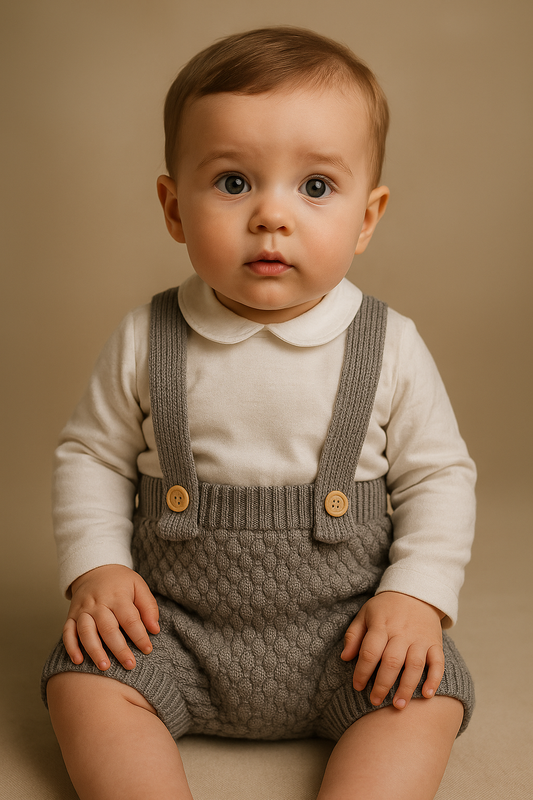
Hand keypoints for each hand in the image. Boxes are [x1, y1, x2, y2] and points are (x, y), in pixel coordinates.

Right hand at [63, 564, 159, 670]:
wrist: (95, 568)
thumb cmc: (120, 582)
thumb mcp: (139, 586)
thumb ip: (149, 607)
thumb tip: (155, 629)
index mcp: (118, 596)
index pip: (130, 619)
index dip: (139, 636)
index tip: (147, 650)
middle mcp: (99, 604)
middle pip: (108, 628)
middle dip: (119, 649)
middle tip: (130, 665)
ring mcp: (83, 610)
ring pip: (86, 632)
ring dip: (94, 650)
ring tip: (104, 666)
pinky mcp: (71, 616)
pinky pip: (68, 632)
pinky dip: (71, 647)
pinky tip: (78, 661)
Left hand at [341, 591, 444, 708]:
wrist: (416, 592)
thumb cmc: (386, 607)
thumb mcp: (365, 614)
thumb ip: (354, 635)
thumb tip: (345, 657)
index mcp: (381, 626)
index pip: (370, 652)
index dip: (362, 671)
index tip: (358, 687)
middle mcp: (401, 633)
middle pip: (391, 661)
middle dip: (382, 684)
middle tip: (375, 701)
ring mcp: (420, 639)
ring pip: (414, 665)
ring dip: (406, 687)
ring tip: (398, 705)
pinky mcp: (435, 643)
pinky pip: (438, 663)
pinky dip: (434, 679)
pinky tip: (427, 694)